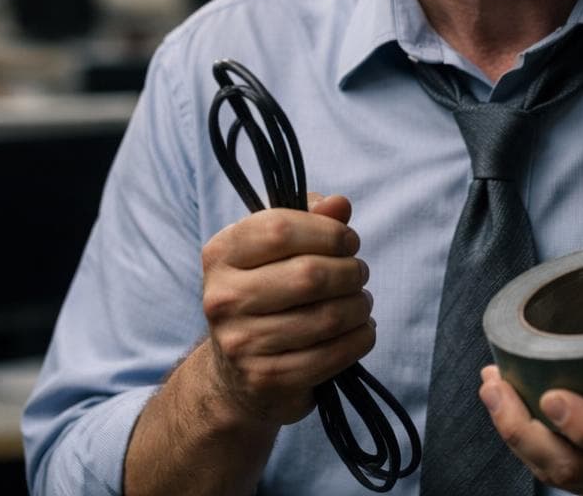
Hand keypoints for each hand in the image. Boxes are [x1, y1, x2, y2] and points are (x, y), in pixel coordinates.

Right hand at [200, 192, 375, 425]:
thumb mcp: (277, 250)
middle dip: (350, 271)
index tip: (348, 242)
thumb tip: (339, 204)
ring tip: (360, 302)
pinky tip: (361, 330)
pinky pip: (333, 354)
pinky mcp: (267, 378)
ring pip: (327, 317)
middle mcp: (223, 298)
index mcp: (221, 254)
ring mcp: (242, 343)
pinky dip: (360, 338)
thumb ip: (310, 219)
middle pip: (309, 275)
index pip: (280, 228)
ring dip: (359, 306)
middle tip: (358, 273)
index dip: (328, 232)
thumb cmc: (268, 293)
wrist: (236, 372)